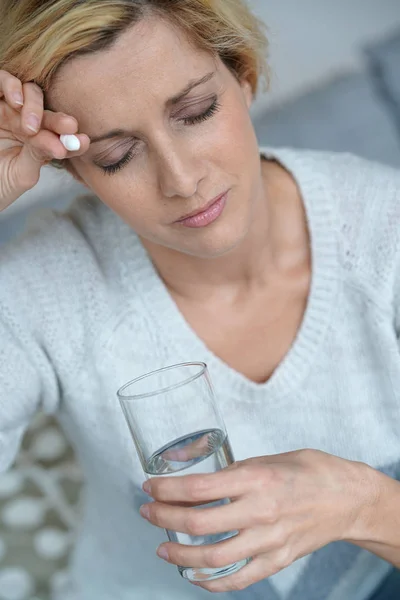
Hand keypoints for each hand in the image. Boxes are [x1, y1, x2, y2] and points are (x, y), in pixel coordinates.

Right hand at [0, 70, 89, 210]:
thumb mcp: (22, 173)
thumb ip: (40, 155)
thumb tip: (64, 144)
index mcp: (38, 142)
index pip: (59, 135)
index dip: (72, 137)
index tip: (83, 142)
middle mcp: (24, 122)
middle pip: (46, 110)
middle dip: (57, 119)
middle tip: (68, 126)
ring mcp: (6, 110)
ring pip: (27, 91)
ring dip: (34, 104)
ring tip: (31, 126)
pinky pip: (1, 80)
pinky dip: (10, 84)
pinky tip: (16, 102)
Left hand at [140, 449, 373, 592]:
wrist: (347, 498)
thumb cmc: (308, 470)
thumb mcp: (268, 458)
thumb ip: (235, 471)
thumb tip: (201, 482)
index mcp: (256, 479)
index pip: (198, 488)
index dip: (167, 489)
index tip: (149, 486)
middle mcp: (260, 511)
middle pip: (199, 522)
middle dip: (163, 517)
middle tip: (147, 511)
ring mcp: (269, 540)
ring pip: (213, 557)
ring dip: (180, 554)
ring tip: (162, 547)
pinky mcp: (277, 560)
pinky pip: (238, 579)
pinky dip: (211, 582)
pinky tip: (193, 576)